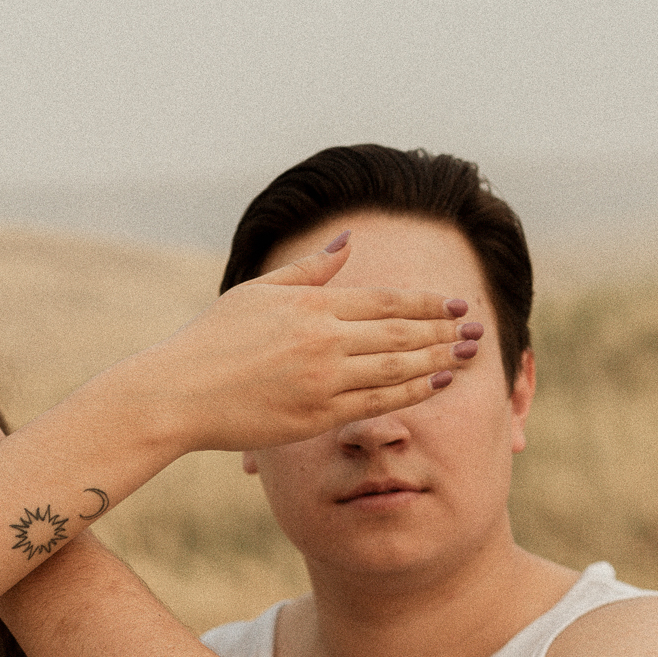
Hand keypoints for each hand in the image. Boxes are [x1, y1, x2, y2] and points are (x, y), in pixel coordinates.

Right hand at [126, 238, 475, 454]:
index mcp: (313, 306)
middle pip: (400, 334)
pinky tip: (435, 384)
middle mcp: (324, 340)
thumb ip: (311, 270)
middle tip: (475, 327)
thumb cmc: (214, 340)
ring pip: (396, 370)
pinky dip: (411, 393)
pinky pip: (376, 403)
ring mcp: (323, 380)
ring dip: (436, 361)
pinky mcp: (316, 416)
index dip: (427, 303)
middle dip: (443, 330)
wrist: (182, 392)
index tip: (455, 302)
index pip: (385, 301)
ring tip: (465, 355)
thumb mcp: (260, 291)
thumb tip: (350, 241)